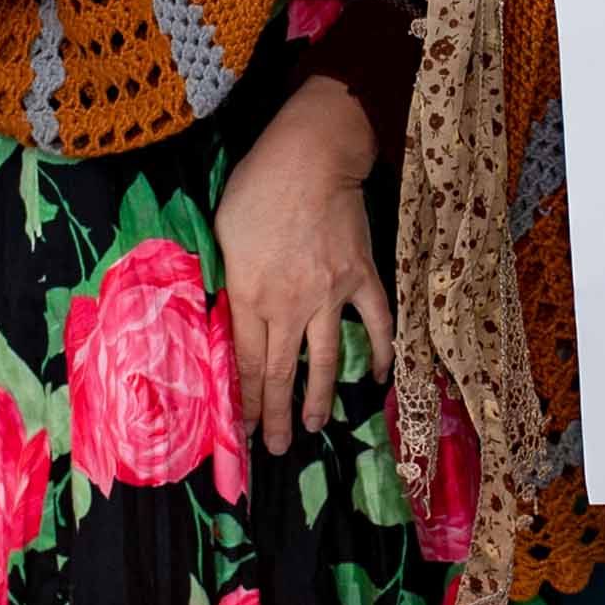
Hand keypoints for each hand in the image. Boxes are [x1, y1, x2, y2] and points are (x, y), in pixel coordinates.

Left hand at [214, 81, 389, 452]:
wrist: (311, 157)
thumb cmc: (256, 188)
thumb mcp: (224, 236)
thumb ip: (228, 282)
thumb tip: (227, 317)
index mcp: (252, 294)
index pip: (249, 362)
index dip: (245, 401)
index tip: (242, 429)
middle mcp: (291, 303)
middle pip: (283, 371)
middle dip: (276, 415)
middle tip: (275, 448)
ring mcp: (331, 293)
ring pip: (325, 358)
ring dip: (319, 397)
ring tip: (314, 426)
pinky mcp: (361, 276)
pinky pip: (375, 321)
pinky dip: (380, 350)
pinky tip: (378, 376)